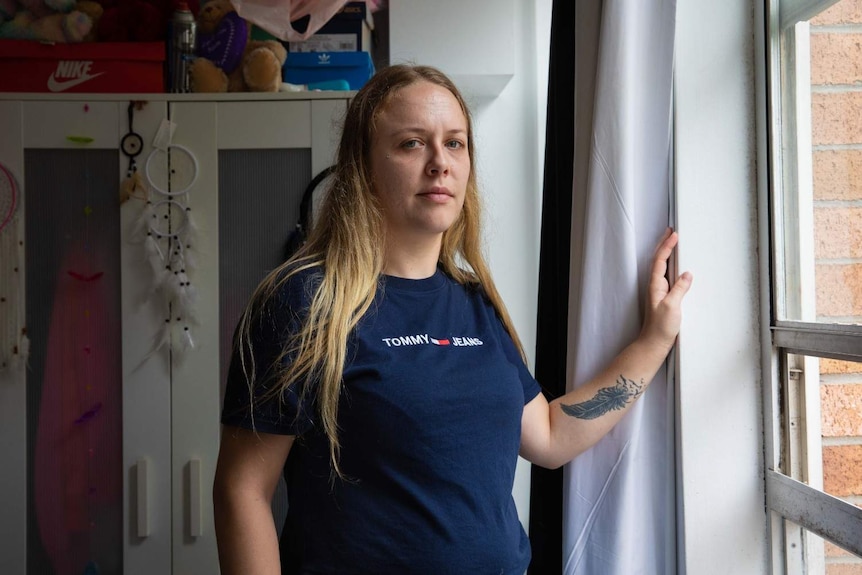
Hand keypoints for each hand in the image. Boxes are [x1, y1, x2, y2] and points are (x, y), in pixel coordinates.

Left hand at [640, 228, 691, 352]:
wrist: (654, 343)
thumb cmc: (660, 328)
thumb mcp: (672, 307)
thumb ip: (679, 289)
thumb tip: (687, 274)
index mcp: (655, 285)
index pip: (660, 260)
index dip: (666, 246)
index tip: (674, 234)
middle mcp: (656, 286)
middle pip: (658, 260)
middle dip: (664, 245)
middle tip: (671, 231)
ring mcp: (659, 291)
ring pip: (662, 267)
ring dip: (667, 253)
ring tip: (673, 242)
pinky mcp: (664, 297)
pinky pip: (667, 276)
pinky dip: (671, 266)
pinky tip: (677, 266)